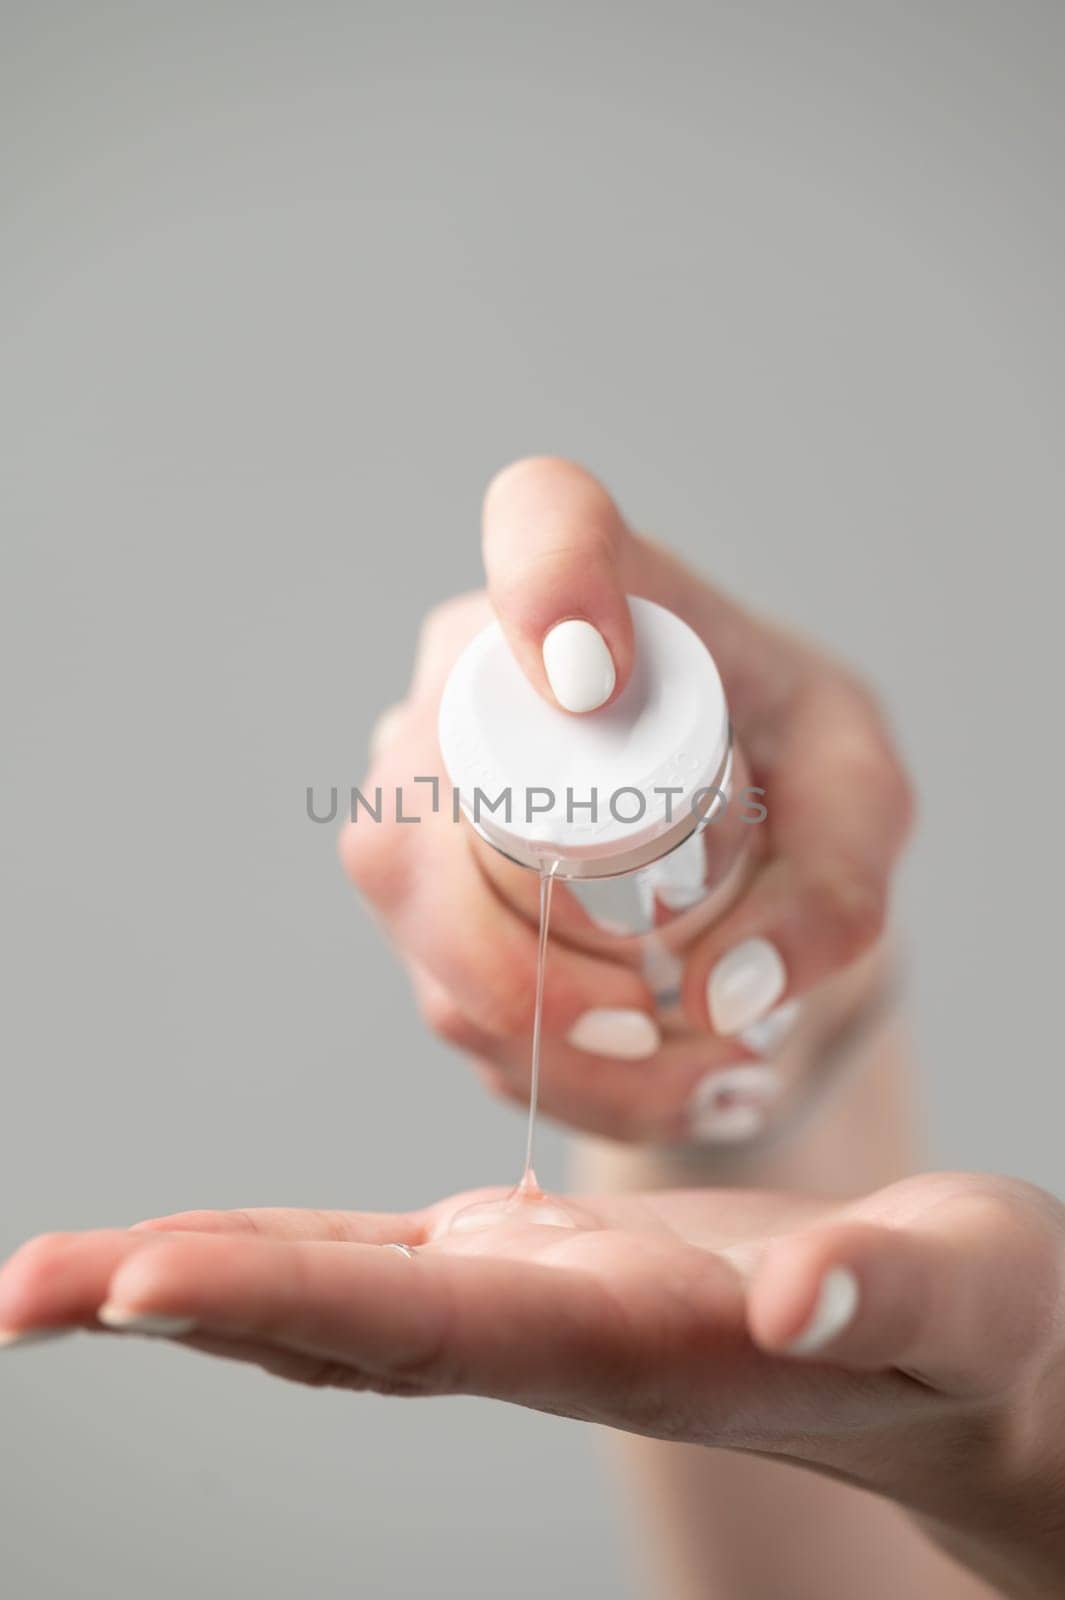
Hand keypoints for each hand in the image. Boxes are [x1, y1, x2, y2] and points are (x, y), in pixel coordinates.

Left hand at [3, 1173, 1062, 1597]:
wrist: (981, 1367)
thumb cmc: (983, 1330)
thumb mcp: (960, 1296)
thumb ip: (884, 1298)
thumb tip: (793, 1298)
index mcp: (644, 1339)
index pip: (441, 1327)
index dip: (289, 1301)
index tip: (146, 1281)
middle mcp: (564, 1335)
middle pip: (352, 1324)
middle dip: (192, 1300)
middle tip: (29, 1291)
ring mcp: (548, 1308)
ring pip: (353, 1298)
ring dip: (210, 1284)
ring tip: (67, 1281)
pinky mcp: (556, 1273)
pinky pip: (400, 1264)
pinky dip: (293, 1255)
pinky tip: (208, 1257)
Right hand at [341, 456, 912, 1143]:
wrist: (731, 836)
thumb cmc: (792, 772)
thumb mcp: (859, 807)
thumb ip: (836, 884)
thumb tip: (725, 991)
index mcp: (611, 589)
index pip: (545, 519)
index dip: (547, 579)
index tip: (595, 674)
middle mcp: (480, 670)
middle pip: (427, 798)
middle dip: (531, 957)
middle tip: (656, 1023)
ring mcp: (423, 777)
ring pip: (420, 917)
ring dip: (552, 1036)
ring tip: (687, 1071)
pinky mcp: (413, 882)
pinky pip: (442, 992)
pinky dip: (548, 1063)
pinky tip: (640, 1072)